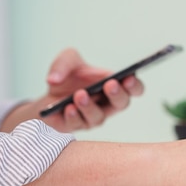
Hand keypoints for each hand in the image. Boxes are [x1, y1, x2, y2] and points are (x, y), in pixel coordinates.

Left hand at [0, 48, 143, 132]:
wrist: (50, 94)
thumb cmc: (68, 77)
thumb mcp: (67, 60)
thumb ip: (63, 63)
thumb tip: (54, 79)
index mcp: (114, 86)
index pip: (134, 89)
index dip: (135, 85)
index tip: (129, 77)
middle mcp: (108, 104)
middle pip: (122, 104)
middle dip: (118, 95)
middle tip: (111, 85)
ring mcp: (93, 117)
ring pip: (98, 117)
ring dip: (90, 107)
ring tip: (81, 95)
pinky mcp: (75, 126)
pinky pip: (76, 124)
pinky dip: (73, 116)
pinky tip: (68, 108)